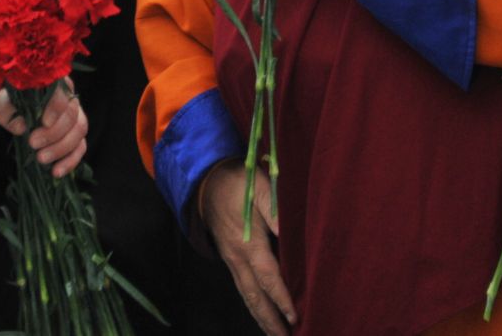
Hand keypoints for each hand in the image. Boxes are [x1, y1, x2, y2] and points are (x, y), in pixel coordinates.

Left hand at [0, 78, 88, 177]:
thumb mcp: (0, 104)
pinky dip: (71, 161)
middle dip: (54, 133)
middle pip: (73, 116)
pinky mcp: (75, 135)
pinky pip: (81, 147)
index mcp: (53, 83)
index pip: (62, 92)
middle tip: (33, 143)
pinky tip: (56, 172)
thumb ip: (7, 112)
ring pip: (79, 131)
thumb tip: (22, 126)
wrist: (14, 113)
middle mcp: (69, 97)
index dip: (56, 108)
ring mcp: (75, 116)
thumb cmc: (9, 104)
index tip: (42, 122)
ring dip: (62, 148)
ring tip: (41, 159)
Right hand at [199, 160, 293, 334]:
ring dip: (261, 317)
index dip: (282, 299)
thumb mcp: (261, 188)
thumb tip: (291, 236)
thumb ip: (276, 212)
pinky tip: (262, 311)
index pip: (268, 278)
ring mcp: (231, 259)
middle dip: (270, 320)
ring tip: (276, 335)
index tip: (295, 318)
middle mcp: (237, 258)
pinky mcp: (229, 257)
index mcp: (247, 243)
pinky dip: (253, 304)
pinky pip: (242, 287)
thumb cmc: (239, 183)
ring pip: (246, 295)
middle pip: (254, 297)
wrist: (207, 180)